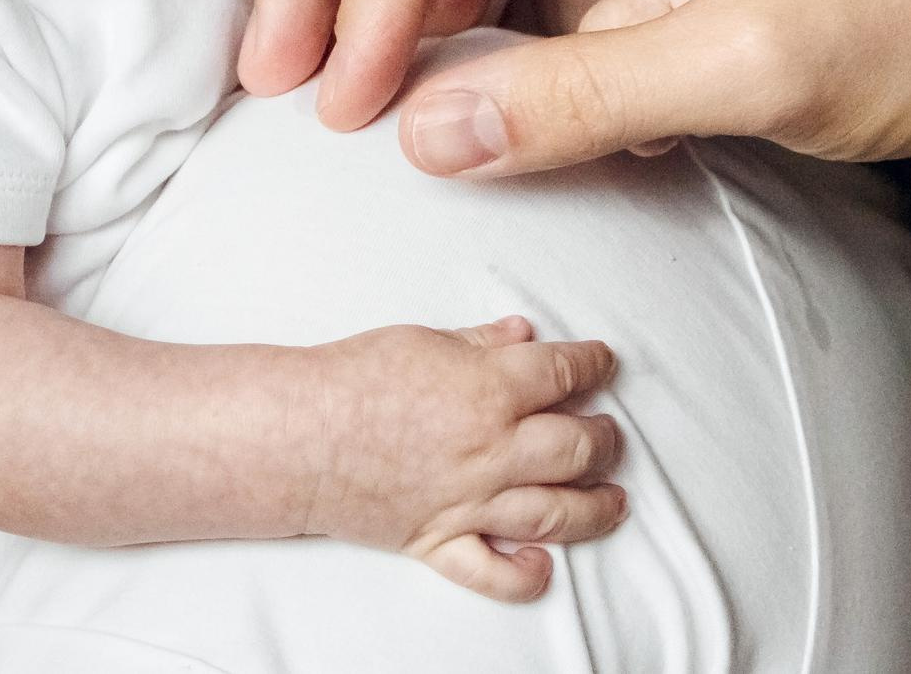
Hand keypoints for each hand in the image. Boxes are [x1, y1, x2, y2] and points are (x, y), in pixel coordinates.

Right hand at [304, 316, 624, 601]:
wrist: (296, 433)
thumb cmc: (352, 380)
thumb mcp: (423, 340)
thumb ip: (481, 342)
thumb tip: (523, 335)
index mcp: (490, 389)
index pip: (566, 374)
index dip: (593, 365)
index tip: (602, 364)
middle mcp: (492, 449)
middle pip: (577, 446)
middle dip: (604, 438)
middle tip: (609, 433)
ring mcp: (470, 501)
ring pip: (556, 512)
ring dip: (595, 506)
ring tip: (614, 500)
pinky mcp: (441, 540)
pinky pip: (493, 571)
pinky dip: (525, 574)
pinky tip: (545, 565)